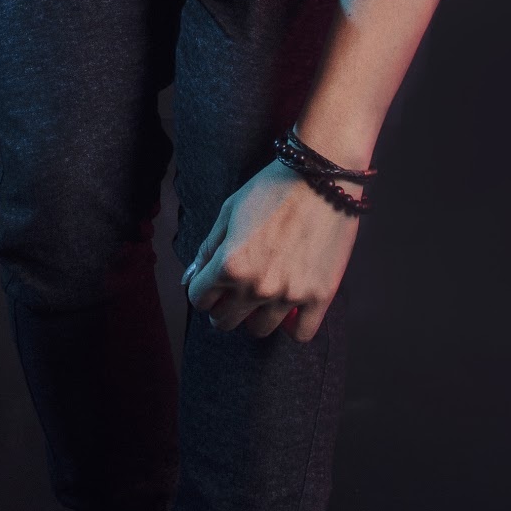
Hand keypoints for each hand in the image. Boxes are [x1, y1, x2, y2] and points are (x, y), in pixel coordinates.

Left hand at [184, 160, 360, 341]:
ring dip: (256, 316)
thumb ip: (207, 249)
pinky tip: (292, 307)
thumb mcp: (229, 212)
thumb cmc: (272, 189)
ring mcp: (289, 294)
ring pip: (260, 329)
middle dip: (224, 308)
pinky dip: (294, 325)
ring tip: (265, 295)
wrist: (322, 177)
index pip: (199, 300)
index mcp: (229, 264)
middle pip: (225, 322)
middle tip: (235, 293)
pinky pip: (301, 334)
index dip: (203, 291)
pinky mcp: (320, 296)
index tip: (213, 284)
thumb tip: (188, 280)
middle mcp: (256, 285)